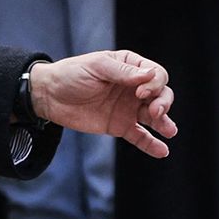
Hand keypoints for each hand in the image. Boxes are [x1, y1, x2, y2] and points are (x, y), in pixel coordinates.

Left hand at [30, 50, 177, 158]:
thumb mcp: (97, 66)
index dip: (155, 84)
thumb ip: (123, 72)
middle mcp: (134, 88)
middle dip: (163, 103)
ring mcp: (128, 108)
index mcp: (131, 67)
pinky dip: (151, 143)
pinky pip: (140, 136)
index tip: (140, 93)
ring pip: (155, 116)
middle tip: (155, 111)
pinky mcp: (119, 125)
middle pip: (161, 95)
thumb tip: (150, 75)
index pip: (157, 75)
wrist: (48, 95)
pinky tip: (162, 151)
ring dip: (164, 123)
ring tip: (169, 131)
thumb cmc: (71, 74)